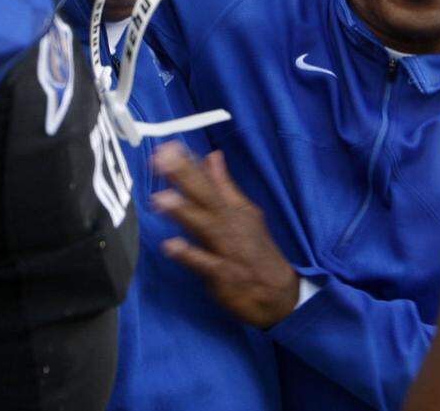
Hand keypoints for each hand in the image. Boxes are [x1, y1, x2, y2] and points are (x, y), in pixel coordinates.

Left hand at [151, 142, 299, 328]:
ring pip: (203, 225)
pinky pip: (204, 263)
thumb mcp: (245, 212)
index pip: (209, 180)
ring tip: (160, 198)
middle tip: (162, 158)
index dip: (189, 163)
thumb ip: (225, 185)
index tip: (168, 145)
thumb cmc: (256, 250)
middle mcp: (230, 223)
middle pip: (205, 196)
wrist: (279, 293)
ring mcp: (227, 248)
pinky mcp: (224, 274)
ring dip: (183, 211)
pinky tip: (170, 246)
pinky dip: (189, 254)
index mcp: (233, 207)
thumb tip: (212, 156)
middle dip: (184, 177)